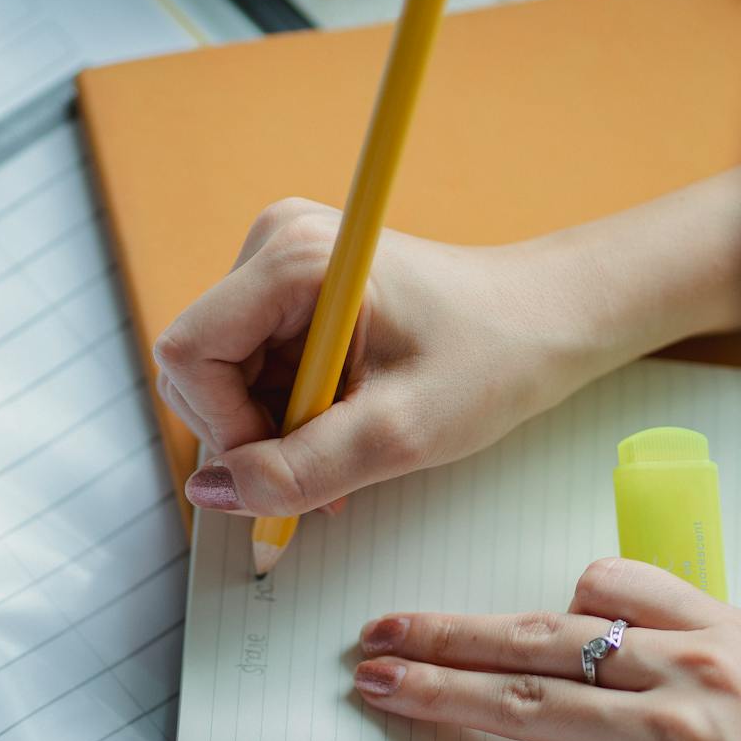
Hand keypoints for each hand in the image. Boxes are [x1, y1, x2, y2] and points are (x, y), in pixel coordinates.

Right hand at [157, 163, 740, 517]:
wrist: (550, 321)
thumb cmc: (494, 357)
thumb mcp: (398, 434)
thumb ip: (297, 471)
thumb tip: (210, 495)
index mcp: (291, 257)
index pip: (190, 355)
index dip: (223, 430)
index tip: (288, 467)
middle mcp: (273, 245)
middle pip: (200, 369)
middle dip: (251, 435)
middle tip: (329, 465)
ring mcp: (279, 266)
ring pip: (225, 379)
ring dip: (274, 432)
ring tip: (350, 444)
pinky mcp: (292, 292)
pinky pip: (253, 371)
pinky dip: (288, 416)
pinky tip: (344, 425)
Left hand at [353, 557, 740, 740]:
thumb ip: (725, 661)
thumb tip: (660, 656)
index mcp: (730, 633)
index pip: (612, 581)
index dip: (552, 596)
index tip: (508, 615)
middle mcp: (691, 673)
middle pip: (542, 634)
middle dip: (450, 630)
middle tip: (385, 628)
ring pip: (523, 705)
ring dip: (436, 693)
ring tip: (376, 687)